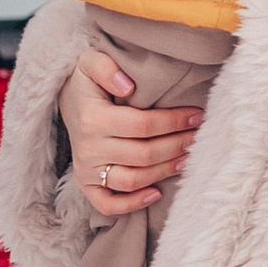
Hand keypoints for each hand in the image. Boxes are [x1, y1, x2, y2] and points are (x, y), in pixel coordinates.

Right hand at [58, 42, 202, 219]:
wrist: (68, 103)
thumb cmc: (88, 83)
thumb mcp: (90, 62)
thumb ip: (105, 66)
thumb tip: (127, 86)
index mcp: (92, 118)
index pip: (142, 125)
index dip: (173, 122)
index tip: (196, 115)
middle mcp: (89, 148)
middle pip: (143, 154)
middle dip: (177, 146)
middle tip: (198, 137)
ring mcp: (87, 170)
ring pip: (133, 179)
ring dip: (164, 171)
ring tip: (187, 159)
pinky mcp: (86, 185)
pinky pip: (108, 204)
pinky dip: (133, 203)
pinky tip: (157, 193)